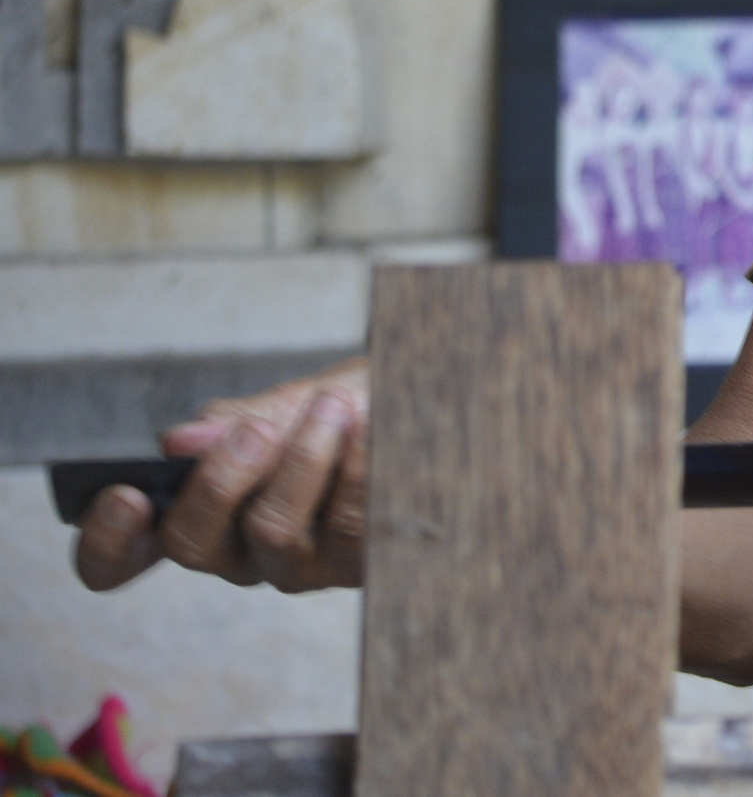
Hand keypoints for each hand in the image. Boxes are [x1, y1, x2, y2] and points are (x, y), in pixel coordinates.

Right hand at [74, 357, 369, 593]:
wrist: (427, 410)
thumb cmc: (347, 409)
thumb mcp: (292, 402)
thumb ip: (239, 421)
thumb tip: (180, 442)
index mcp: (202, 515)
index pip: (120, 559)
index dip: (106, 542)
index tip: (126, 496)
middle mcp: (240, 554)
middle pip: (193, 544)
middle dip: (219, 477)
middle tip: (260, 428)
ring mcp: (300, 567)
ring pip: (271, 531)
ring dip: (303, 457)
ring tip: (334, 406)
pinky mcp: (359, 568)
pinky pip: (345, 525)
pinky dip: (356, 466)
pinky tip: (370, 431)